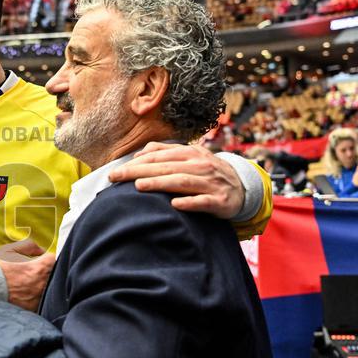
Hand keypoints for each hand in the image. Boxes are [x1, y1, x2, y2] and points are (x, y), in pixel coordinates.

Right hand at [0, 239, 54, 311]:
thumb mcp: (11, 250)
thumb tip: (41, 250)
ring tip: (29, 283)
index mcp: (39, 268)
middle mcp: (42, 284)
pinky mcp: (32, 308)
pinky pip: (41, 301)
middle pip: (54, 275)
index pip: (55, 260)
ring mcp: (38, 298)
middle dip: (47, 271)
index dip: (48, 258)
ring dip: (43, 285)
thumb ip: (29, 246)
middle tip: (35, 271)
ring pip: (49, 289)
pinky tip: (26, 294)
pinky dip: (36, 297)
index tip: (42, 260)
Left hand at [109, 142, 242, 218]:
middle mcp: (200, 166)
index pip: (158, 157)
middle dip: (139, 172)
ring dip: (160, 183)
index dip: (135, 164)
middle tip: (116, 178)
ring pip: (183, 181)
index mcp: (190, 154)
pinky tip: (175, 204)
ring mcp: (211, 183)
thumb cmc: (207, 172)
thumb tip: (138, 155)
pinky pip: (203, 201)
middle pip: (166, 168)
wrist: (242, 188)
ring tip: (138, 186)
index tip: (114, 172)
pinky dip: (189, 202)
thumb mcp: (190, 157)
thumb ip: (164, 153)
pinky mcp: (220, 201)